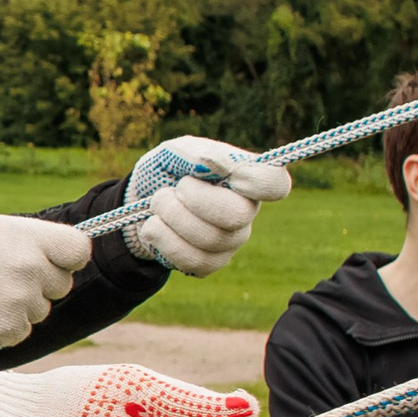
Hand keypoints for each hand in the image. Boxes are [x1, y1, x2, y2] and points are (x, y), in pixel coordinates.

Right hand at [0, 216, 90, 347]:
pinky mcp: (8, 327)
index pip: (79, 250)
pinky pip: (23, 330)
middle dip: (41, 284)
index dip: (69, 259)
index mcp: (29, 237)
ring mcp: (19, 298)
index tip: (55, 262)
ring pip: (42, 309)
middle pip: (62, 284)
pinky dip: (7, 325)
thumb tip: (78, 252)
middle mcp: (28, 266)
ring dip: (22, 306)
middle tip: (5, 278)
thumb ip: (38, 240)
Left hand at [123, 137, 291, 276]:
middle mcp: (246, 211)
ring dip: (172, 218)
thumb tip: (216, 163)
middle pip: (237, 214)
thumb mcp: (174, 153)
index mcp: (245, 177)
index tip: (231, 175)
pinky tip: (154, 226)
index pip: (275, 183)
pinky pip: (193, 260)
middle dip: (194, 200)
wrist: (142, 204)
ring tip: (157, 203)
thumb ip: (194, 153)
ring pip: (210, 239)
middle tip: (172, 189)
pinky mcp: (210, 263)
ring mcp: (230, 241)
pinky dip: (164, 240)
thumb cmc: (167, 172)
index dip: (259, 181)